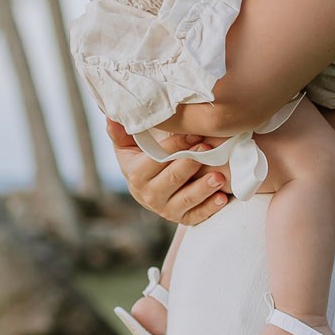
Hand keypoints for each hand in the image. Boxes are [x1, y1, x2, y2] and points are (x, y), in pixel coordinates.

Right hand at [107, 122, 230, 226]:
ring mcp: (166, 209)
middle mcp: (149, 196)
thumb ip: (120, 132)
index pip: (157, 160)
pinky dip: (210, 208)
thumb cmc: (142, 159)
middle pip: (173, 179)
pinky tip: (222, 198)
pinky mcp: (182, 219)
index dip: (176, 146)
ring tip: (219, 177)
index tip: (194, 134)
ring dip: (204, 188)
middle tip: (208, 150)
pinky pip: (196, 216)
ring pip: (186, 200)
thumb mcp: (128, 146)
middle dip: (191, 164)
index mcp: (136, 175)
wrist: (149, 188)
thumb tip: (112, 115)